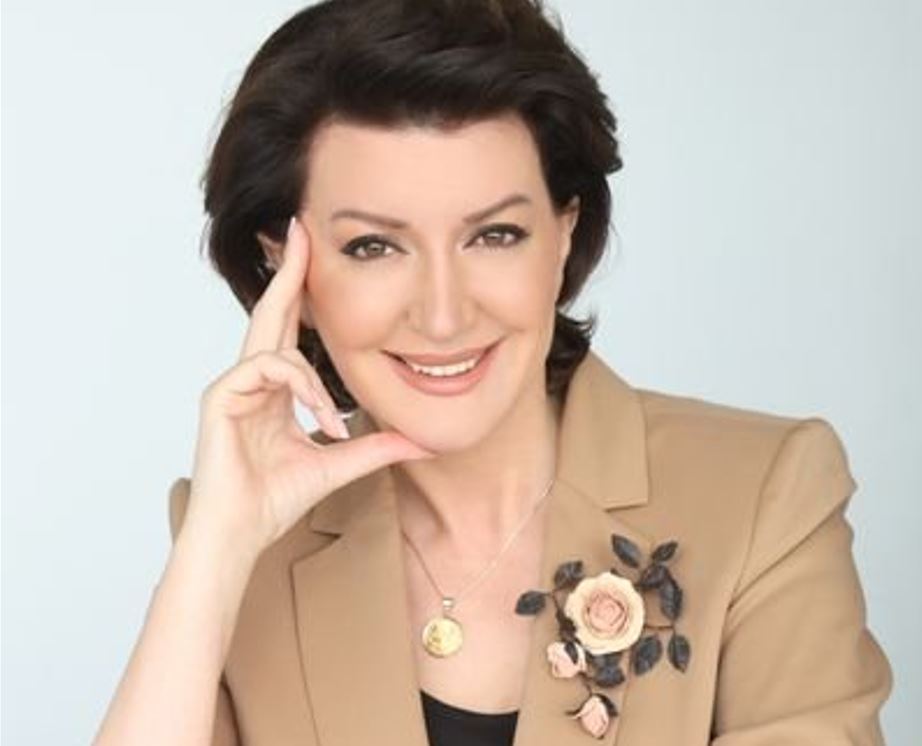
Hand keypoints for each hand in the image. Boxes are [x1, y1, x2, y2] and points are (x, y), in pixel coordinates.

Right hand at [182, 215, 434, 557]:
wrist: (240, 535)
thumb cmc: (274, 500)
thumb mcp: (338, 464)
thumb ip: (373, 448)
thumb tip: (420, 441)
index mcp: (275, 389)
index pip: (289, 329)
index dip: (301, 291)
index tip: (313, 255)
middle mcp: (252, 379)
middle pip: (271, 312)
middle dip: (288, 269)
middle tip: (301, 229)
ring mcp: (233, 386)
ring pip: (276, 345)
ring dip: (314, 380)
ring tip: (330, 422)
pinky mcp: (220, 397)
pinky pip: (267, 370)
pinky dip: (301, 391)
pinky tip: (318, 422)